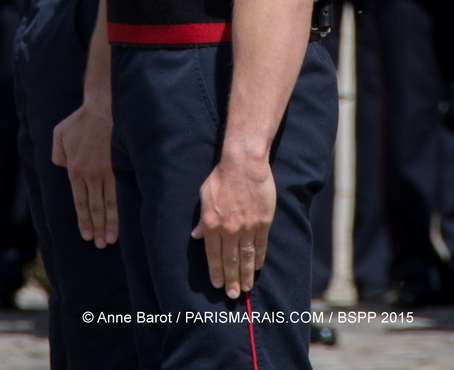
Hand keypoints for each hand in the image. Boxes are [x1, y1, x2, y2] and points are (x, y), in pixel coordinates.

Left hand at [52, 101, 117, 247]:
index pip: (80, 202)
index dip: (84, 220)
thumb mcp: (58, 135)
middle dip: (97, 228)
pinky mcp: (117, 167)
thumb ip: (57, 156)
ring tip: (110, 240)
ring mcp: (105, 172)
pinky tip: (121, 219)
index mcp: (74, 170)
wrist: (102, 108)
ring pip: (107, 204)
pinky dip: (119, 208)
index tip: (87, 235)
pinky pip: (118, 192)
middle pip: (94, 208)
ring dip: (109, 224)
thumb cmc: (79, 121)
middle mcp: (89, 175)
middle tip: (100, 245)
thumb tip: (64, 169)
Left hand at [192, 152, 274, 298]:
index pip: (213, 254)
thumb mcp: (204, 196)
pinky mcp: (262, 222)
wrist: (244, 164)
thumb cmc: (221, 177)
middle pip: (231, 260)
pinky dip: (259, 258)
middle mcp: (229, 229)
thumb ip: (202, 219)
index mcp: (212, 224)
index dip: (216, 271)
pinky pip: (260, 245)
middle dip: (231, 279)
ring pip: (247, 257)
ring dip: (246, 274)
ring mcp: (247, 227)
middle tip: (233, 295)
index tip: (218, 284)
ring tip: (246, 288)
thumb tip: (197, 236)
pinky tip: (257, 267)